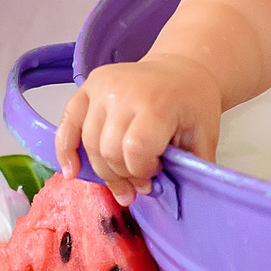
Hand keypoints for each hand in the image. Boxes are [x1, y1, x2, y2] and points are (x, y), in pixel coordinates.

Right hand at [55, 55, 223, 204]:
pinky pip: (67, 123)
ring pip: (89, 144)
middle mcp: (124, 91)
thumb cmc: (192, 104)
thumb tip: (176, 199)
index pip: (135, 149)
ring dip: (104, 170)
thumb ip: (191, 167)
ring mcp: (101, 87)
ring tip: (121, 180)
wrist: (181, 70)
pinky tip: (72, 172)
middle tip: (140, 182)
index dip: (142, 172)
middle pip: (109, 150)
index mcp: (157, 102)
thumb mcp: (204, 135)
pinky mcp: (87, 87)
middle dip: (124, 175)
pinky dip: (65, 150)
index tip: (155, 174)